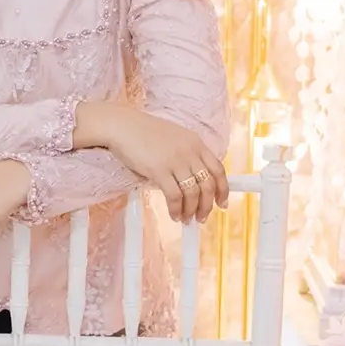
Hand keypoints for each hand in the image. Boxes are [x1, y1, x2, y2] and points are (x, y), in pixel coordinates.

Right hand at [79, 104, 226, 223]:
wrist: (121, 126)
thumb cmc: (143, 132)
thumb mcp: (174, 137)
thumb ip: (187, 153)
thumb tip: (194, 179)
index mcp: (195, 143)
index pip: (218, 169)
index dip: (223, 190)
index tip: (222, 203)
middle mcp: (189, 151)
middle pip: (208, 185)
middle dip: (207, 206)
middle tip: (202, 217)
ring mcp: (175, 160)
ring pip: (193, 193)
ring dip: (191, 210)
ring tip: (186, 219)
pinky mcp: (159, 170)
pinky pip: (174, 196)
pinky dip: (176, 209)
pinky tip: (174, 214)